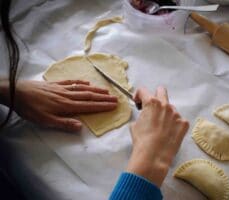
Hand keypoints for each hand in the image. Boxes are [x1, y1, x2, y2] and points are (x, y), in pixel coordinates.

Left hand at [1, 80, 117, 130]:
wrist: (17, 92)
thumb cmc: (30, 109)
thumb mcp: (45, 121)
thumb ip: (63, 123)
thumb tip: (81, 126)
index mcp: (67, 105)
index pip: (88, 106)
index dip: (102, 106)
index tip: (114, 105)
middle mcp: (67, 95)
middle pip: (89, 96)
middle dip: (103, 98)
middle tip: (116, 98)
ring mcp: (62, 88)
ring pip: (82, 88)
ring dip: (95, 90)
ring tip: (106, 90)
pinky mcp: (55, 84)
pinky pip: (72, 82)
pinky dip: (81, 82)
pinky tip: (86, 83)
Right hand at [126, 86, 188, 186]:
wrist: (154, 157)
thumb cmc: (142, 141)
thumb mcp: (134, 125)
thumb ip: (141, 115)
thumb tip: (144, 115)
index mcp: (151, 103)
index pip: (143, 90)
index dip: (138, 95)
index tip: (138, 102)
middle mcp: (165, 105)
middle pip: (161, 91)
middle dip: (155, 96)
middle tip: (152, 107)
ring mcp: (176, 114)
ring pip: (171, 108)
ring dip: (165, 114)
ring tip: (160, 128)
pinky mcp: (184, 124)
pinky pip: (178, 120)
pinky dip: (173, 125)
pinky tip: (168, 134)